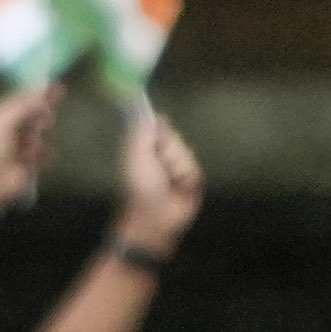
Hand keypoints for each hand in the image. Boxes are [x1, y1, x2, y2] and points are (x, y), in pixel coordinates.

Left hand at [0, 80, 57, 220]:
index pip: (22, 99)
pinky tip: (32, 161)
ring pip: (41, 135)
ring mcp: (19, 147)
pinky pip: (45, 154)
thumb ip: (22, 108)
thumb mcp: (2, 124)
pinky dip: (43, 157)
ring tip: (27, 150)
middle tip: (44, 120)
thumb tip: (39, 96)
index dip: (38, 92)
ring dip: (37, 141)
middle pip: (34, 115)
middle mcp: (9, 130)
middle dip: (41, 117)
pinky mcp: (28, 164)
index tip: (55, 86)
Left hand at [108, 105, 207, 265]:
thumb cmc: (140, 186)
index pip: (158, 127)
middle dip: (169, 150)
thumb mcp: (136, 156)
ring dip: (177, 166)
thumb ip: (143, 134)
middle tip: (158, 166)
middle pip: (174, 138)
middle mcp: (160, 155)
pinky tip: (179, 187)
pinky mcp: (191, 178)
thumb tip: (156, 115)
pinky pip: (194, 168)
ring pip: (186, 152)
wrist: (155, 215)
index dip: (161, 130)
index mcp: (143, 148)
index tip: (158, 133)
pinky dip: (186, 177)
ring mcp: (176, 166)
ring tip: (168, 181)